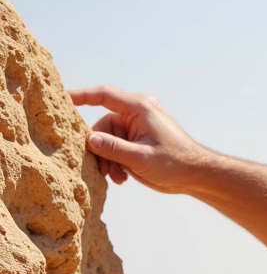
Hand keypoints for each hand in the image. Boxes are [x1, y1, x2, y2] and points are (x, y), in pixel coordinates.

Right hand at [69, 86, 209, 190]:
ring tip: (117, 178)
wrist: (196, 175)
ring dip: (108, 160)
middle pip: (102, 125)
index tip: (62, 99)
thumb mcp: (141, 158)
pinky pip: (116, 147)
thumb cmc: (176, 163)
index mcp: (139, 108)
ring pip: (107, 140)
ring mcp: (136, 127)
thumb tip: (89, 140)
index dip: (81, 95)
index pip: (103, 95)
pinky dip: (115, 162)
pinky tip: (122, 178)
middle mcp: (136, 113)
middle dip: (100, 149)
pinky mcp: (137, 140)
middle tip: (104, 171)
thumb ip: (114, 149)